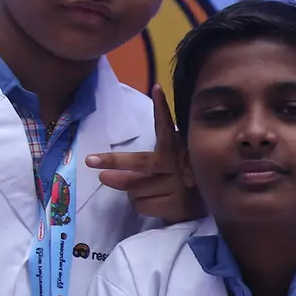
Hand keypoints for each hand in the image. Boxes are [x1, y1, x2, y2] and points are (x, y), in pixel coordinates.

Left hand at [85, 85, 202, 223]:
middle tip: (91, 161)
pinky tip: (159, 203)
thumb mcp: (163, 168)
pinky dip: (143, 206)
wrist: (205, 208)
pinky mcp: (177, 206)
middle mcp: (177, 165)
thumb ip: (135, 169)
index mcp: (175, 149)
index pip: (167, 127)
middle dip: (115, 161)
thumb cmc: (179, 182)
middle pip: (141, 162)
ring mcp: (178, 186)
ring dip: (134, 194)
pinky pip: (142, 205)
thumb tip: (103, 177)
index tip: (157, 88)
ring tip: (152, 192)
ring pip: (135, 190)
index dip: (162, 108)